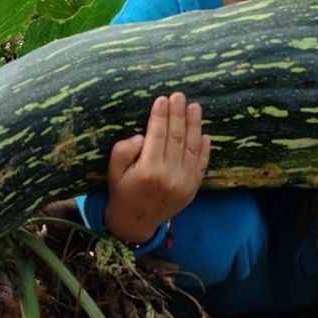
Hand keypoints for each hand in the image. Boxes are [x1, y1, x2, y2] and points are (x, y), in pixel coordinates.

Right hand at [103, 93, 210, 242]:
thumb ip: (123, 151)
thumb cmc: (122, 190)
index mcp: (147, 171)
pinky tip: (204, 133)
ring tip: (194, 107)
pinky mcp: (193, 188)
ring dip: (194, 125)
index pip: (157, 135)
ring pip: (192, 148)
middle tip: (179, 96)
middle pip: (176, 138)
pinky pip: (201, 164)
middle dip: (178, 114)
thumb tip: (143, 136)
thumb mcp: (113, 170)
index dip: (160, 116)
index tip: (162, 99)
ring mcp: (184, 183)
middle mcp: (169, 176)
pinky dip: (204, 148)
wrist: (135, 222)